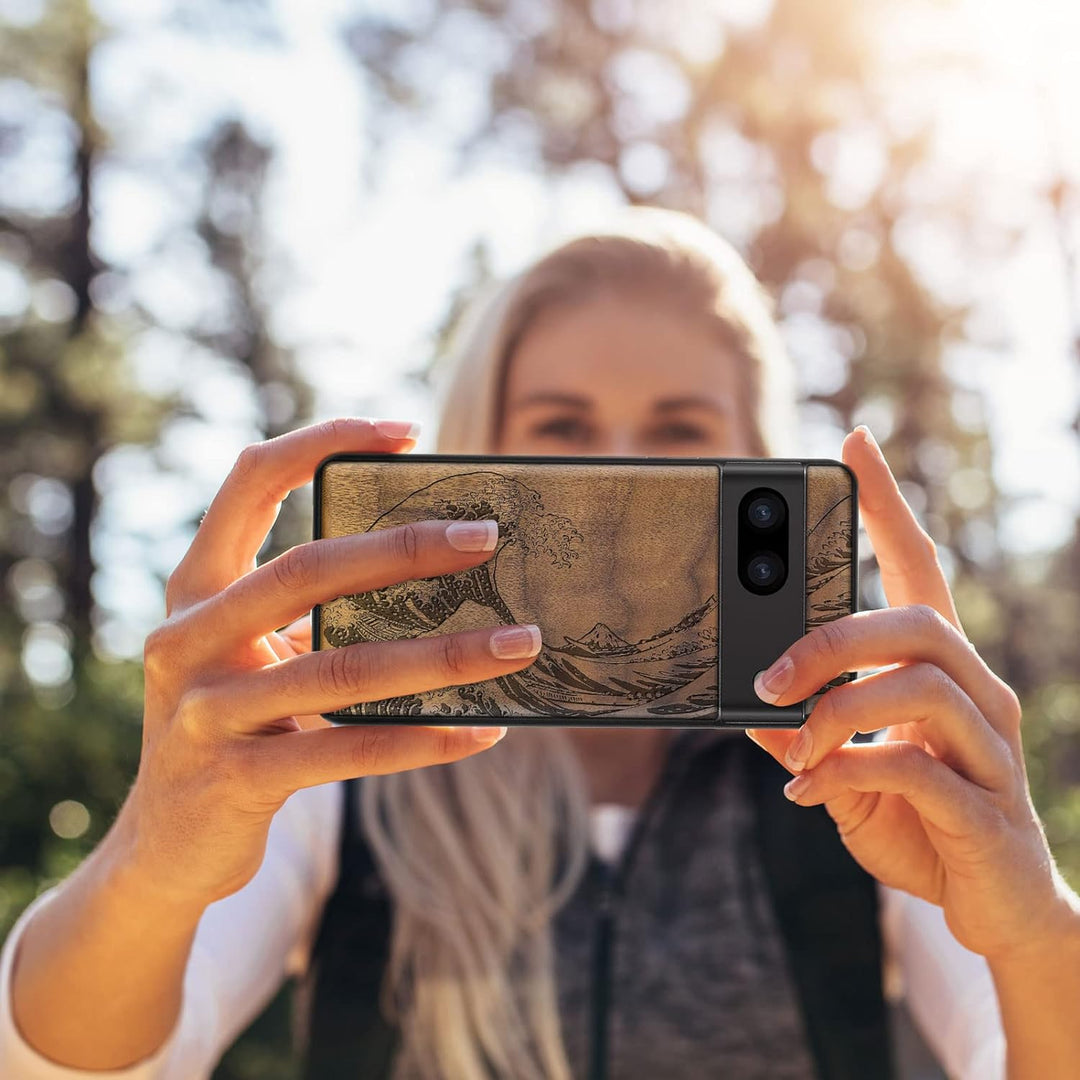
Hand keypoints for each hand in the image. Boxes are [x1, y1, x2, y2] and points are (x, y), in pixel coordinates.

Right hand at [116, 418, 542, 909]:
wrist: (164, 846)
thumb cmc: (233, 725)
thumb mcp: (252, 655)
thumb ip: (310, 613)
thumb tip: (437, 571)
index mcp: (196, 588)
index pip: (250, 482)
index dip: (323, 442)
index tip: (407, 432)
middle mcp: (188, 639)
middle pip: (307, 570)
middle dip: (405, 549)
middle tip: (487, 538)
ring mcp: (205, 712)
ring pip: (343, 669)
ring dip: (445, 654)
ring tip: (519, 642)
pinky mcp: (236, 780)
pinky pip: (349, 750)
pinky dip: (425, 739)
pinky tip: (483, 731)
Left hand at [744, 424, 1077, 962]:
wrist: (992, 908)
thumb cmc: (918, 821)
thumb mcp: (843, 770)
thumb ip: (802, 734)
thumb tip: (744, 705)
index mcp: (940, 671)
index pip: (919, 567)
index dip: (888, 504)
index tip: (853, 443)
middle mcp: (977, 694)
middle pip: (917, 622)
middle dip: (831, 640)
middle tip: (766, 678)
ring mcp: (991, 749)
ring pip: (920, 686)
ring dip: (835, 712)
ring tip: (790, 745)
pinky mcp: (987, 809)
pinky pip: (916, 767)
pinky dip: (848, 770)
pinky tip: (810, 791)